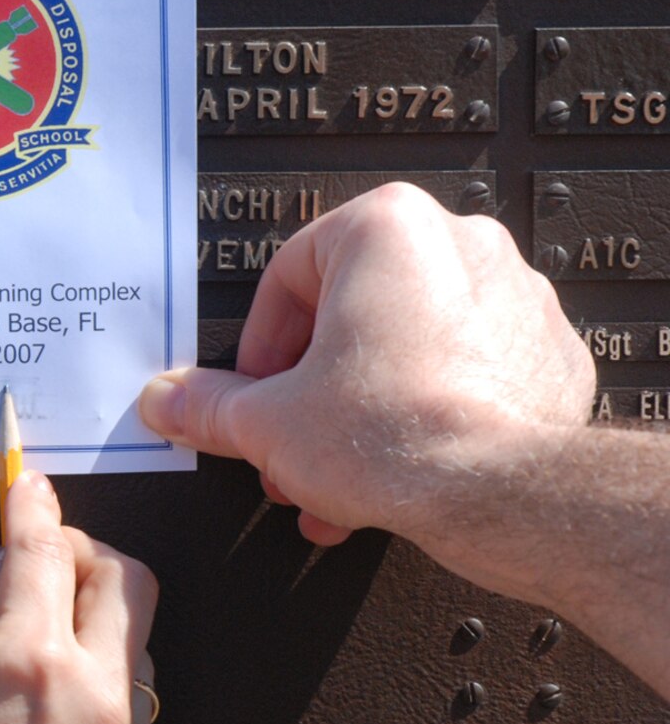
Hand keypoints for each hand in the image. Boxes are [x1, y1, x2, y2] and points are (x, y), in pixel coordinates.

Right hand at [0, 473, 156, 723]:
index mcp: (30, 662)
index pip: (44, 548)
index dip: (32, 504)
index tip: (26, 485)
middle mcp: (96, 693)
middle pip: (128, 576)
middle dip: (87, 554)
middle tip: (45, 564)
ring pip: (136, 643)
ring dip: (95, 626)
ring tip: (36, 660)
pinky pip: (132, 711)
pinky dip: (96, 698)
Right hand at [138, 183, 594, 554]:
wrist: (499, 494)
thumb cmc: (398, 435)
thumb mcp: (266, 421)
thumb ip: (208, 404)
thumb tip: (171, 401)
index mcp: (385, 228)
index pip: (287, 277)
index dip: (258, 349)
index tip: (254, 394)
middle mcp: (459, 245)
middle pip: (352, 315)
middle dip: (314, 389)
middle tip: (293, 437)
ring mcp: (516, 297)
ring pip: (412, 346)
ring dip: (367, 405)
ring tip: (341, 469)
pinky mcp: (551, 353)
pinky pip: (470, 373)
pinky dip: (432, 411)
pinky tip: (403, 464)